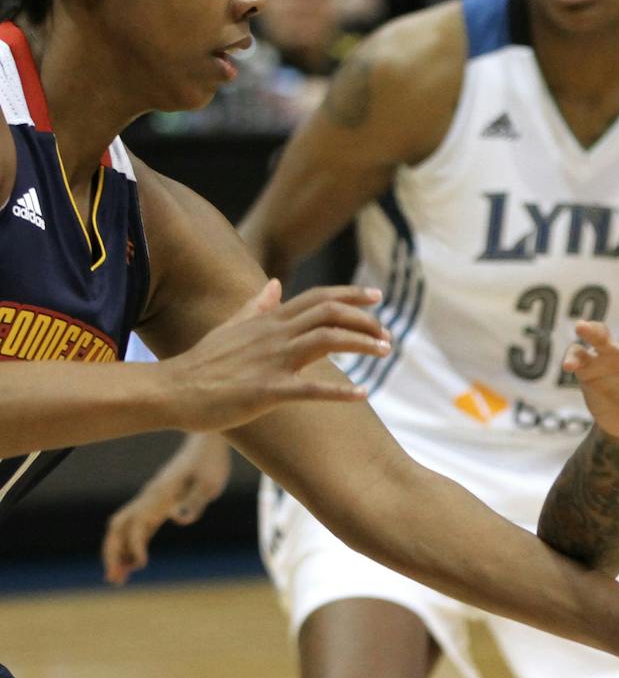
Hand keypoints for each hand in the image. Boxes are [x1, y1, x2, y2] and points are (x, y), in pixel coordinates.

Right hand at [103, 436, 231, 583]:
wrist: (208, 442)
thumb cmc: (210, 462)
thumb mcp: (209, 483)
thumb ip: (194, 501)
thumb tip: (178, 519)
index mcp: (158, 497)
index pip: (137, 526)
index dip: (135, 547)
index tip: (142, 565)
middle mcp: (148, 499)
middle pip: (118, 528)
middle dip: (113, 554)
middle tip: (115, 580)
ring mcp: (150, 500)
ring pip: (122, 528)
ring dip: (117, 552)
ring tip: (118, 577)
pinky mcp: (157, 502)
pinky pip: (136, 525)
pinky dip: (129, 543)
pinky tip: (134, 560)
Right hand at [158, 280, 389, 431]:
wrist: (170, 391)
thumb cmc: (201, 363)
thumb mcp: (230, 327)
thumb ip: (256, 306)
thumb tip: (273, 282)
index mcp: (269, 321)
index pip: (318, 298)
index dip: (351, 294)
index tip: (377, 297)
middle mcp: (274, 335)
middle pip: (330, 313)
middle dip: (365, 320)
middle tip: (387, 335)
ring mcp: (271, 361)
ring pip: (327, 340)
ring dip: (362, 344)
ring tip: (384, 352)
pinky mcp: (266, 390)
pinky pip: (310, 389)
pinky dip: (339, 391)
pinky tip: (362, 395)